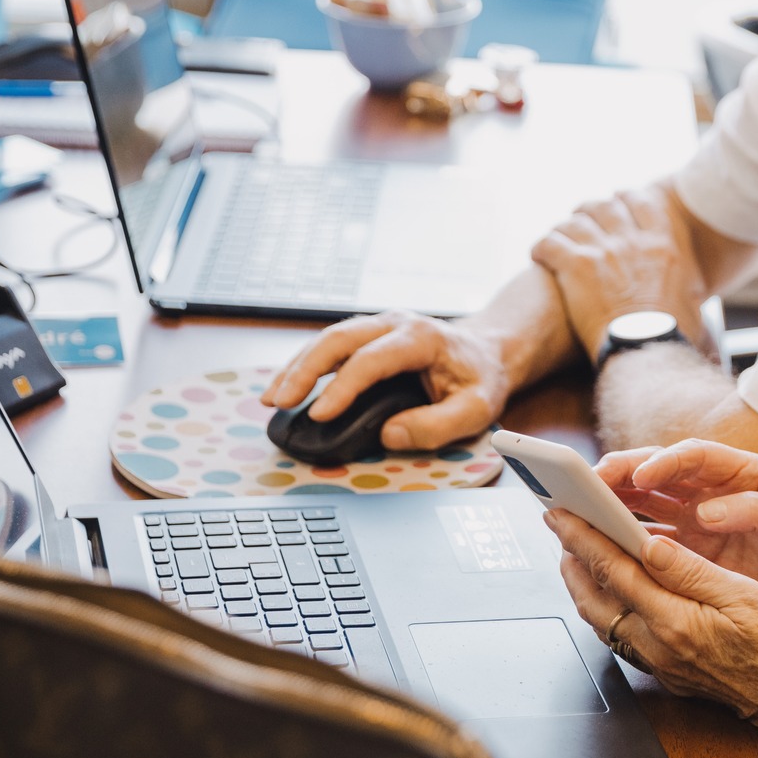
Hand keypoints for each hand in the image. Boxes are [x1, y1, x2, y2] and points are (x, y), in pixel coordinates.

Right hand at [259, 310, 505, 450]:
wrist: (487, 352)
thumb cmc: (480, 379)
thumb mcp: (476, 409)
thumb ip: (437, 425)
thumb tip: (389, 434)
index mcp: (422, 338)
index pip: (372, 359)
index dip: (342, 387)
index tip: (319, 414)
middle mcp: (395, 323)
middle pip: (338, 338)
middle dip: (304, 369)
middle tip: (278, 401)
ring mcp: (379, 326)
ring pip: (328, 339)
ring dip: (296, 366)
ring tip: (270, 398)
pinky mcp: (369, 336)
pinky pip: (331, 346)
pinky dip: (305, 365)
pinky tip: (287, 387)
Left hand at [530, 189, 709, 363]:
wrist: (648, 348)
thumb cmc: (673, 333)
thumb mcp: (692, 300)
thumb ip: (690, 287)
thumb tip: (696, 293)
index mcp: (662, 244)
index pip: (639, 201)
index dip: (623, 197)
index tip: (615, 200)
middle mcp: (632, 240)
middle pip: (602, 206)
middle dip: (588, 209)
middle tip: (580, 218)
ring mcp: (603, 250)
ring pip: (573, 222)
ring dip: (563, 228)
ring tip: (556, 238)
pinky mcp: (576, 266)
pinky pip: (548, 243)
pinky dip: (540, 248)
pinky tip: (537, 256)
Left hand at [548, 512, 757, 757]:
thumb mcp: (744, 595)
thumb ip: (690, 570)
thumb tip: (649, 543)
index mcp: (676, 621)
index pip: (615, 571)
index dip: (584, 537)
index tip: (561, 513)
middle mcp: (659, 646)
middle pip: (595, 599)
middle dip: (572, 559)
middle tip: (560, 525)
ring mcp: (662, 663)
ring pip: (604, 620)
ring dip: (586, 585)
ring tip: (579, 553)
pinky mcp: (670, 672)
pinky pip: (623, 636)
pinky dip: (609, 606)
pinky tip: (617, 592)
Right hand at [597, 440, 757, 662]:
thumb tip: (709, 510)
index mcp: (744, 474)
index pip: (697, 456)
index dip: (667, 462)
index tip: (644, 475)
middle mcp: (715, 493)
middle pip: (660, 473)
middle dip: (624, 473)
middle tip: (591, 481)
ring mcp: (699, 524)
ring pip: (646, 504)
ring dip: (615, 504)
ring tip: (583, 508)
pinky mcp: (692, 556)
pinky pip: (650, 542)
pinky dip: (625, 543)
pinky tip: (604, 548)